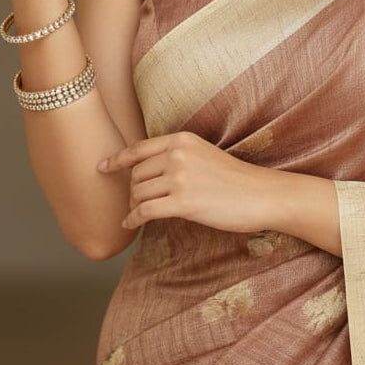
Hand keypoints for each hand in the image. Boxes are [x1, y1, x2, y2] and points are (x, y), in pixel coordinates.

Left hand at [98, 131, 280, 233]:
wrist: (262, 195)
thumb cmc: (236, 179)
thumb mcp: (203, 155)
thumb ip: (177, 156)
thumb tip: (146, 170)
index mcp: (182, 140)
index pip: (138, 148)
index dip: (116, 159)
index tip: (102, 167)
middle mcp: (178, 155)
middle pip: (136, 174)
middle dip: (132, 190)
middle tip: (137, 202)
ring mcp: (180, 178)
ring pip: (138, 193)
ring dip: (134, 205)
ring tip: (139, 213)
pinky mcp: (183, 202)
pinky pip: (145, 211)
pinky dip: (133, 219)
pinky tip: (131, 224)